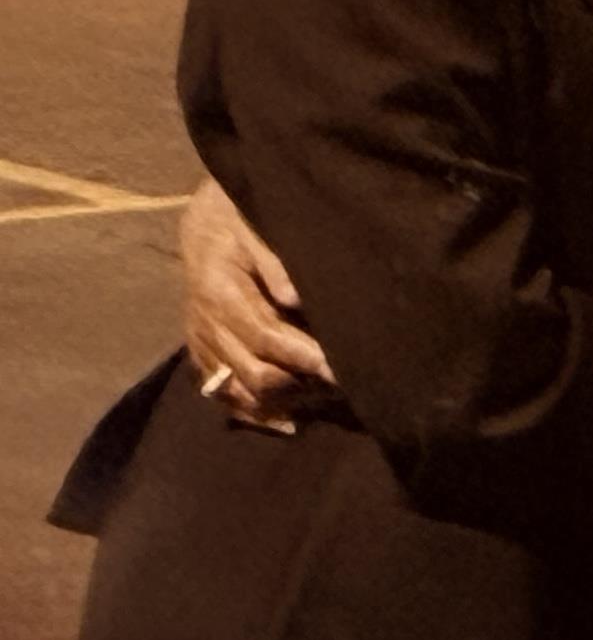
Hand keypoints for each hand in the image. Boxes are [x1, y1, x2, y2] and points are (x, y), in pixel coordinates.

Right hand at [180, 178, 333, 427]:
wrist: (202, 222)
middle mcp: (206, 326)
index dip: (305, 356)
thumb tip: (295, 297)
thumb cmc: (237, 216)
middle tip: (344, 386)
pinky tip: (286, 423)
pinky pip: (222, 393)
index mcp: (220, 294)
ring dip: (280, 402)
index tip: (340, 368)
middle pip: (253, 371)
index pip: (266, 337)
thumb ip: (274, 260)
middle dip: (300, 384)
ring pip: (237, 390)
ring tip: (322, 405)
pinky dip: (252, 413)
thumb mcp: (253, 224)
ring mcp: (202, 343)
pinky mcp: (204, 352)